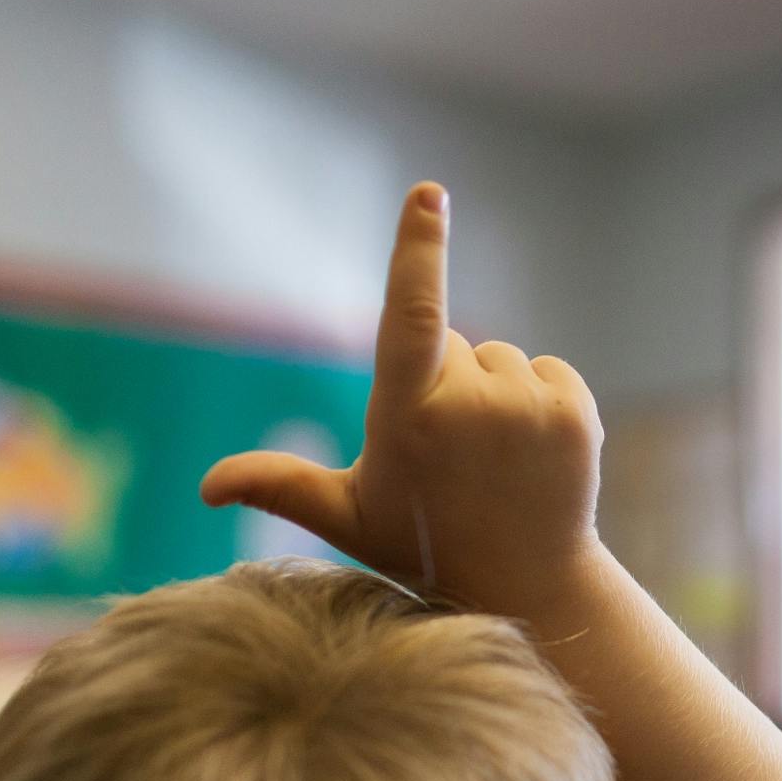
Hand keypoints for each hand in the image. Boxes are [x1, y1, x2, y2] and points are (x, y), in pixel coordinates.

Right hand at [201, 182, 604, 613]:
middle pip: (452, 344)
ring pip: (501, 358)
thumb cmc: (424, 546)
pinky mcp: (575, 412)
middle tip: (453, 457)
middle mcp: (470, 406)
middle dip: (447, 382)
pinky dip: (540, 399)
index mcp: (406, 418)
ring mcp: (528, 408)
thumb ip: (280, 486)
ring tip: (493, 462)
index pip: (411, 314)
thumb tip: (205, 486)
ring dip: (495, 394)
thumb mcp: (348, 518)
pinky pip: (549, 370)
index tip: (427, 194)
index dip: (416, 249)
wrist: (529, 586)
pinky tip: (532, 455)